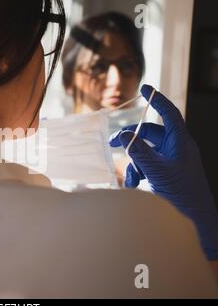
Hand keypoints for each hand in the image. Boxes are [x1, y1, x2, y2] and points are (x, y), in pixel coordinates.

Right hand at [109, 84, 217, 259]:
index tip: (145, 88)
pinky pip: (143, 166)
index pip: (168, 114)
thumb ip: (139, 151)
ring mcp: (167, 162)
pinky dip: (136, 174)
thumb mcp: (157, 169)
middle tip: (112, 144)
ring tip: (132, 179)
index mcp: (180, 142)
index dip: (157, 99)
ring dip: (133, 164)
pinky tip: (135, 185)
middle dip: (130, 139)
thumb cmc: (182, 191)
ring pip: (143, 152)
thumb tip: (124, 135)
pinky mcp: (161, 174)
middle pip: (148, 134)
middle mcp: (174, 148)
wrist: (192, 217)